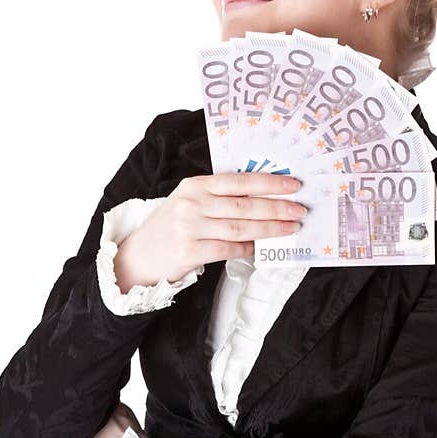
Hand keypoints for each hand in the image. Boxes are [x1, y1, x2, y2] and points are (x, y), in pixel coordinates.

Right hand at [114, 173, 305, 288]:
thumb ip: (218, 197)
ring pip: (240, 227)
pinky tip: (262, 248)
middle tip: (299, 209)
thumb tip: (263, 198)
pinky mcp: (190, 251)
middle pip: (244, 205)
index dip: (269, 182)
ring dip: (270, 228)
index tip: (292, 185)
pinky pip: (229, 249)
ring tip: (290, 228)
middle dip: (276, 207)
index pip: (239, 181)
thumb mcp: (188, 201)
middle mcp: (192, 203)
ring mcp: (190, 227)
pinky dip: (249, 248)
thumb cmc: (170, 227)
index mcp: (194, 185)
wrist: (137, 256)